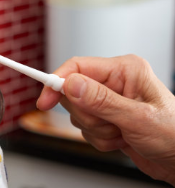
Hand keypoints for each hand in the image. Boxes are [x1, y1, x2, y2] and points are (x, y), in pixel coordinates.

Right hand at [37, 55, 174, 185]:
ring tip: (121, 133)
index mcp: (124, 70)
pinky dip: (100, 140)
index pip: (78, 67)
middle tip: (110, 123)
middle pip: (73, 93)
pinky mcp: (105, 118)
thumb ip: (101, 100)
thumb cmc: (174, 134)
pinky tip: (121, 140)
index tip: (45, 100)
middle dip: (88, 116)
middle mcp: (114, 82)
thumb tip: (70, 84)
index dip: (58, 82)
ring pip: (78, 114)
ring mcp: (108, 101)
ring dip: (96, 130)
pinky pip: (85, 129)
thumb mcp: (137, 118)